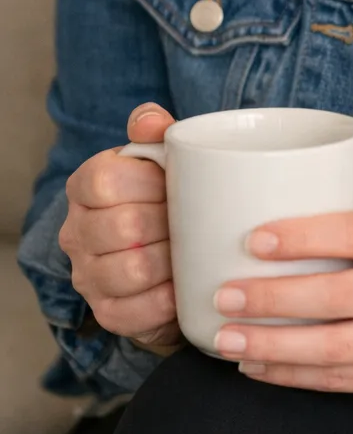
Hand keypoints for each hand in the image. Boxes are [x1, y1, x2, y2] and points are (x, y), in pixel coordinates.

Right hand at [59, 102, 184, 356]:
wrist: (170, 255)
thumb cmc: (167, 197)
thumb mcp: (164, 158)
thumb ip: (155, 131)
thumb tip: (152, 121)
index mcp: (85, 185)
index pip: (105, 181)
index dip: (149, 184)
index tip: (177, 185)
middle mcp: (76, 231)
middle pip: (123, 227)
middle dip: (168, 224)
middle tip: (196, 221)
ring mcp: (87, 275)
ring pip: (130, 271)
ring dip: (170, 262)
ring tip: (191, 251)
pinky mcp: (106, 312)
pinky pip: (135, 311)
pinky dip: (167, 300)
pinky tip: (183, 286)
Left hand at [211, 193, 352, 393]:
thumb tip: (292, 187)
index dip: (303, 236)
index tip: (254, 238)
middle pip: (335, 297)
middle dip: (273, 298)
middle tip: (223, 294)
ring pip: (334, 348)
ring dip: (273, 346)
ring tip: (225, 339)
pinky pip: (343, 381)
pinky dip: (294, 377)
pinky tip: (256, 369)